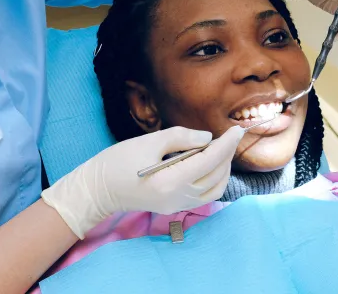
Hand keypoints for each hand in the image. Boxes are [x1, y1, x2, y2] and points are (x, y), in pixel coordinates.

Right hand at [41, 126, 243, 238]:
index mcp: (172, 180)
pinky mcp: (174, 208)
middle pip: (216, 175)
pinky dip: (214, 180)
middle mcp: (179, 197)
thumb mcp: (149, 142)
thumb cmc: (118, 162)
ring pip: (216, 189)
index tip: (237, 130)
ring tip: (218, 150)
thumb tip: (207, 138)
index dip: (227, 144)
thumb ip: (180, 138)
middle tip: (227, 136)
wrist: (99, 189)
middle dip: (227, 154)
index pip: (210, 160)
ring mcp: (177, 206)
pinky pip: (205, 196)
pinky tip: (208, 165)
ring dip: (223, 169)